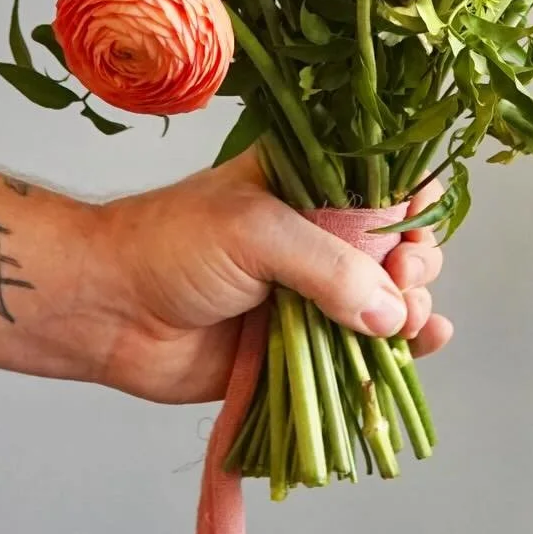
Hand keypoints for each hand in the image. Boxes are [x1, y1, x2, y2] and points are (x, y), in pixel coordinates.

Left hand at [78, 152, 452, 403]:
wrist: (110, 311)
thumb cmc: (171, 246)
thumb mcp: (255, 230)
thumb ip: (328, 267)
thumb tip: (391, 313)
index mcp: (306, 185)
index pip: (382, 181)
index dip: (411, 202)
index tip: (414, 228)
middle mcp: (317, 236)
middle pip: (397, 245)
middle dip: (416, 262)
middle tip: (404, 279)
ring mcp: (311, 293)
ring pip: (389, 300)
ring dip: (415, 309)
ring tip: (410, 322)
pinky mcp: (302, 347)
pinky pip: (362, 352)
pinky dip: (401, 351)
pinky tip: (423, 345)